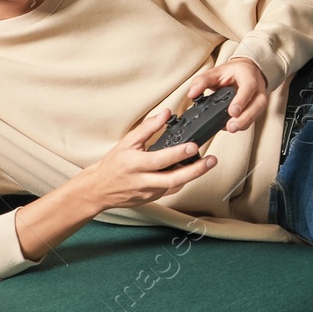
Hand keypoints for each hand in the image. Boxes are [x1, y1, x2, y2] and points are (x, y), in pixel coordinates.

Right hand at [75, 109, 216, 211]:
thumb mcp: (127, 142)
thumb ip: (148, 128)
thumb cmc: (114, 164)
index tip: (193, 146)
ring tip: (208, 163)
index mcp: (136, 165)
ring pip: (176, 185)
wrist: (100, 190)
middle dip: (196, 170)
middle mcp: (144, 181)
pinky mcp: (154, 198)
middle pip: (174, 179)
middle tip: (211, 160)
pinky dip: (183, 180)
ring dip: (193, 175)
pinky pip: (172, 189)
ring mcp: (150, 192)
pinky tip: (191, 170)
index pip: (160, 160)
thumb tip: (166, 113)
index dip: (178, 154)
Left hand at [184, 56, 269, 133]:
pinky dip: (243, 124)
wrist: (246, 72)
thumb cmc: (232, 73)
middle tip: (231, 126)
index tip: (232, 111)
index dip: (242, 100)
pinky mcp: (257, 109)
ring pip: (257, 113)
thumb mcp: (216, 72)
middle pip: (258, 104)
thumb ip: (202, 81)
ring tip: (230, 128)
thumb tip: (192, 94)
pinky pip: (253, 118)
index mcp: (248, 75)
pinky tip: (231, 126)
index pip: (249, 87)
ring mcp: (260, 99)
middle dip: (245, 118)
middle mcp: (258, 88)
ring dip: (245, 123)